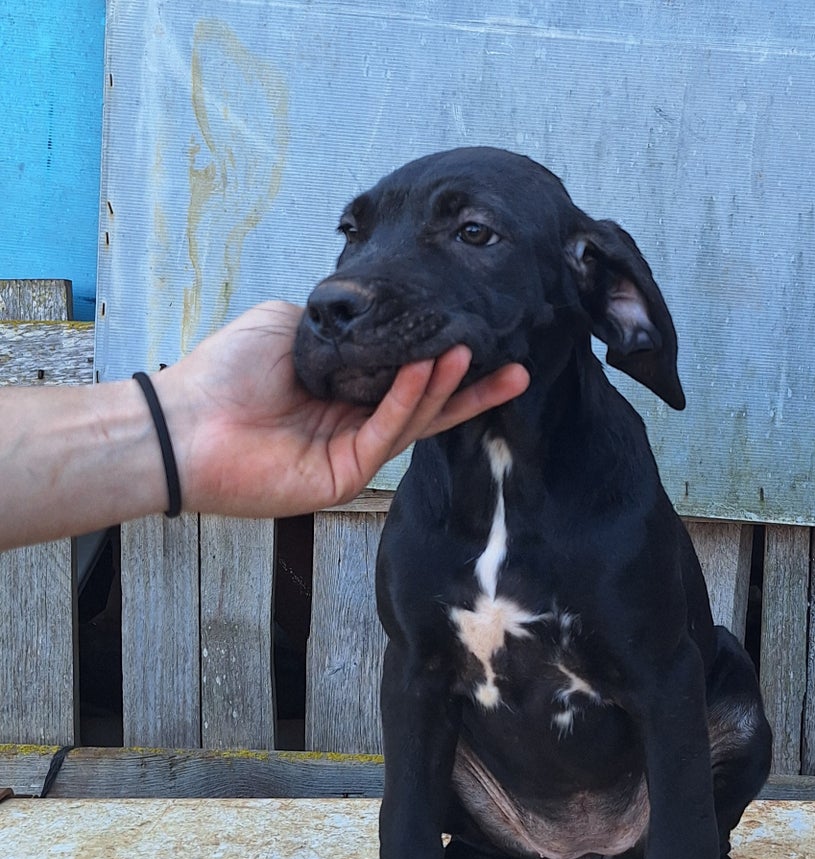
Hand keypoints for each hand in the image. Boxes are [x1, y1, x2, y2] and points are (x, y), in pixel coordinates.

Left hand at [156, 301, 528, 517]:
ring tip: (472, 352)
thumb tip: (373, 310)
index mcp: (344, 392)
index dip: (447, 365)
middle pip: (426, 406)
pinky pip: (386, 435)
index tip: (483, 341)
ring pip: (413, 420)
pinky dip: (407, 402)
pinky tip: (427, 370)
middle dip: (471, 387)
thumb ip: (339, 322)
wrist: (184, 420)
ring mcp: (352, 454)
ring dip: (445, 387)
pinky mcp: (344, 476)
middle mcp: (355, 424)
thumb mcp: (290, 324)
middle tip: (515, 364)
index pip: (408, 380)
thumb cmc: (226, 371)